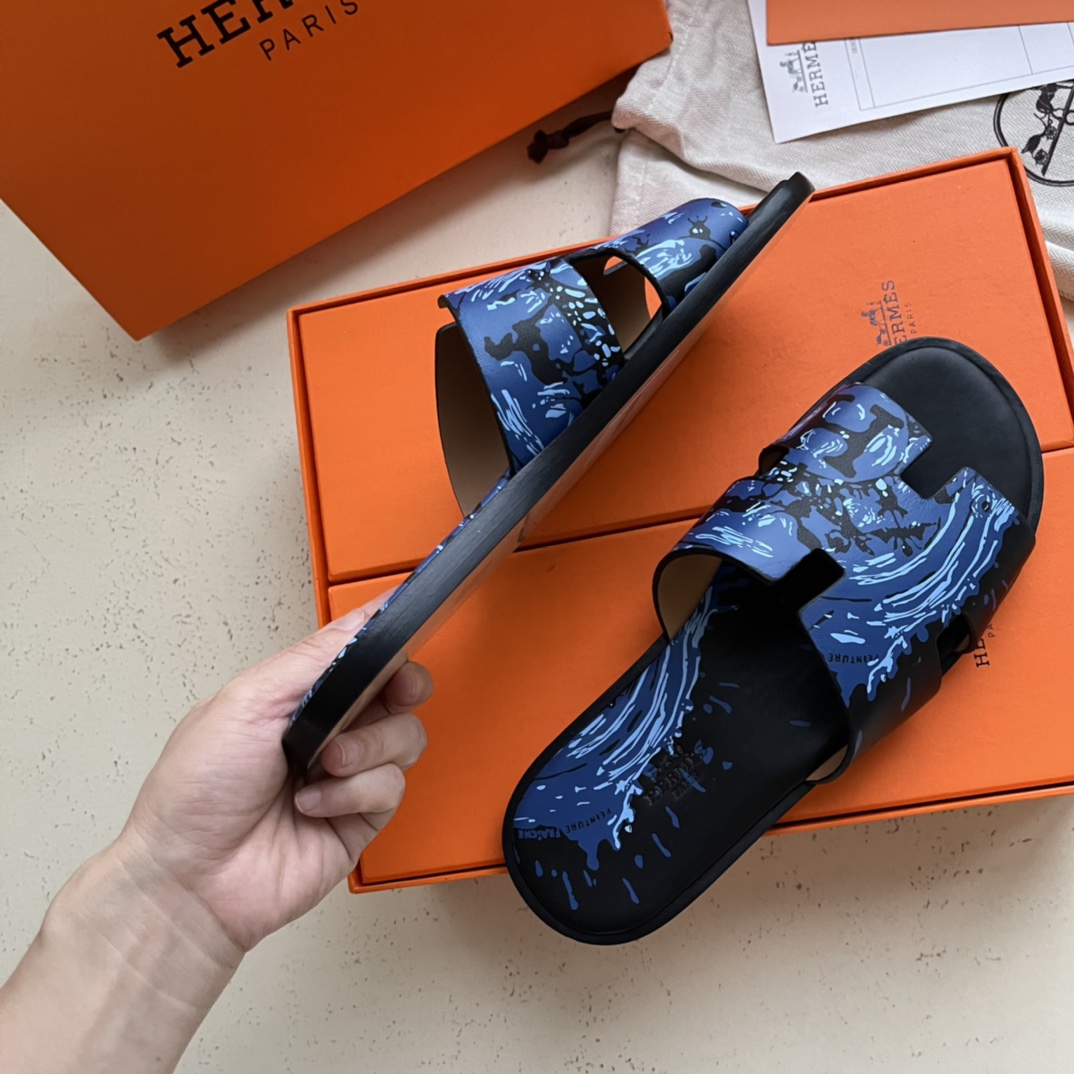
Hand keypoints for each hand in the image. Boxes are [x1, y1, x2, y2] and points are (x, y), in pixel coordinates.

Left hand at [119, 596, 430, 952]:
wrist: (190, 879)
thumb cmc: (195, 791)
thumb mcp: (248, 701)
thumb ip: (313, 658)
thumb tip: (364, 618)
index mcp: (297, 694)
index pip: (359, 654)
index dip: (388, 642)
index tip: (404, 633)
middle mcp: (328, 730)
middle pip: (397, 691)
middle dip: (403, 685)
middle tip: (395, 690)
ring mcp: (347, 775)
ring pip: (405, 736)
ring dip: (368, 746)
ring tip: (324, 763)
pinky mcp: (361, 817)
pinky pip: (391, 787)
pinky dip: (354, 792)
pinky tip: (314, 803)